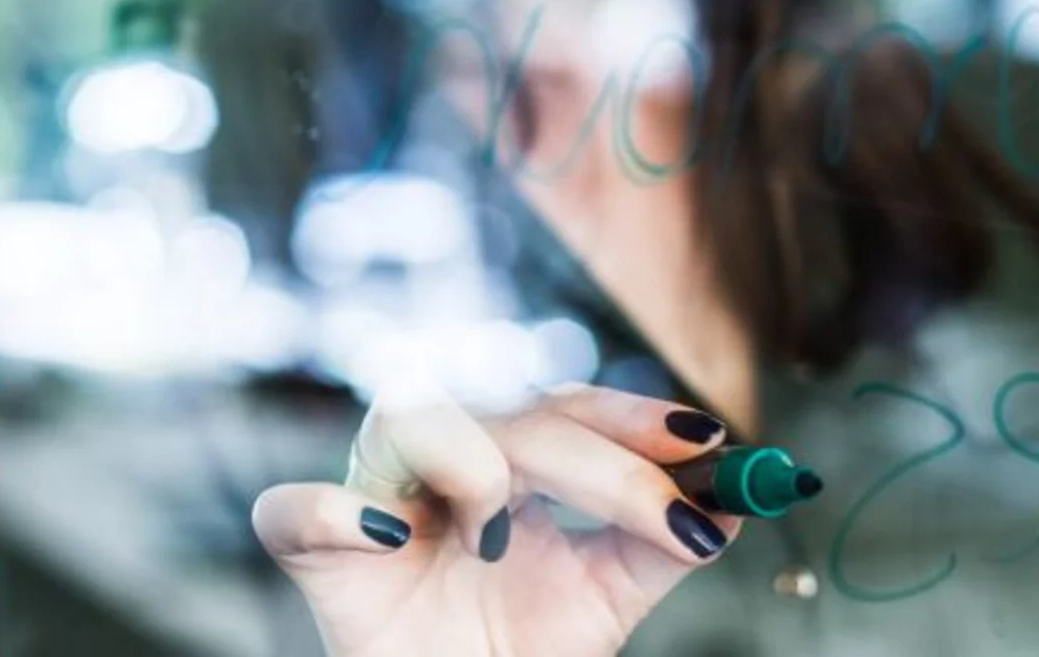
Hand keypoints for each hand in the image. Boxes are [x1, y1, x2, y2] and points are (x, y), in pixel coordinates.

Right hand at [252, 382, 738, 656]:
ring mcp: (373, 495)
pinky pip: (298, 511)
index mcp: (507, 455)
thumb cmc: (513, 649)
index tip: (712, 443)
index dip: (635, 415)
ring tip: (496, 537)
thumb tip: (740, 499)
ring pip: (408, 417)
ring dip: (473, 463)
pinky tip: (392, 538)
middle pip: (513, 416)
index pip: (569, 406)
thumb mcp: (604, 600)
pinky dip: (339, 513)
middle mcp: (439, 456)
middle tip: (670, 518)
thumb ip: (662, 547)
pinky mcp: (312, 552)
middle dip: (602, 463)